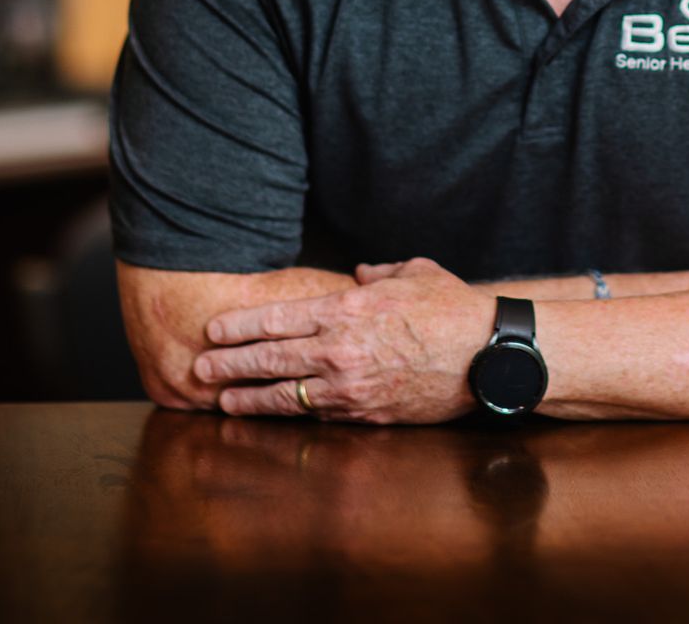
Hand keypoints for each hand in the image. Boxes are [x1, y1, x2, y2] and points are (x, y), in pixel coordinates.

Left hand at [194, 256, 495, 423]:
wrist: (489, 354)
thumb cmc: (455, 308)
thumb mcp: (415, 272)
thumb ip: (380, 273)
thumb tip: (361, 275)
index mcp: (348, 309)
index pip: (278, 318)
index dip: (240, 325)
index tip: (213, 329)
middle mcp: (341, 348)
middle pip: (270, 358)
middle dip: (229, 362)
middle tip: (199, 366)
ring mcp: (351, 385)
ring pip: (286, 393)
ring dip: (248, 396)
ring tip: (222, 398)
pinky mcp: (366, 413)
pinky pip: (316, 415)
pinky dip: (287, 415)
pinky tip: (270, 414)